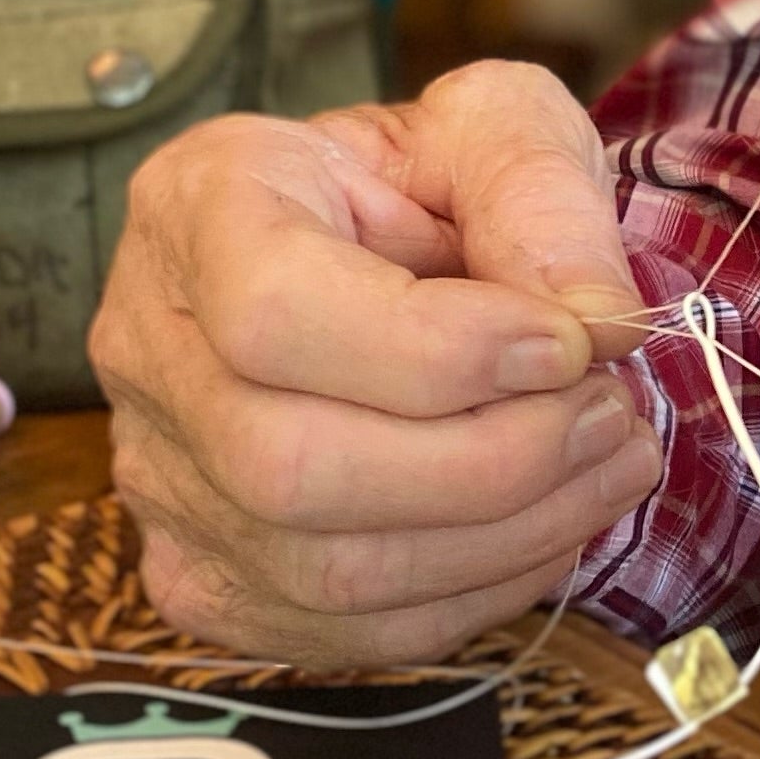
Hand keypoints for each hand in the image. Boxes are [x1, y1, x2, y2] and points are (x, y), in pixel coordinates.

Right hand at [93, 60, 662, 663]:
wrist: (373, 247)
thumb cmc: (426, 181)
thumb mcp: (493, 126)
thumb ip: (540, 195)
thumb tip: (597, 321)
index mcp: (195, 209)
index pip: (274, 313)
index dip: (440, 352)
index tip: (572, 340)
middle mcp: (148, 353)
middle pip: (287, 466)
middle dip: (491, 460)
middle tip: (609, 410)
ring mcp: (164, 483)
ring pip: (325, 571)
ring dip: (508, 533)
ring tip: (611, 458)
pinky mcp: (209, 580)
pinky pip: (350, 632)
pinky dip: (481, 589)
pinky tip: (555, 519)